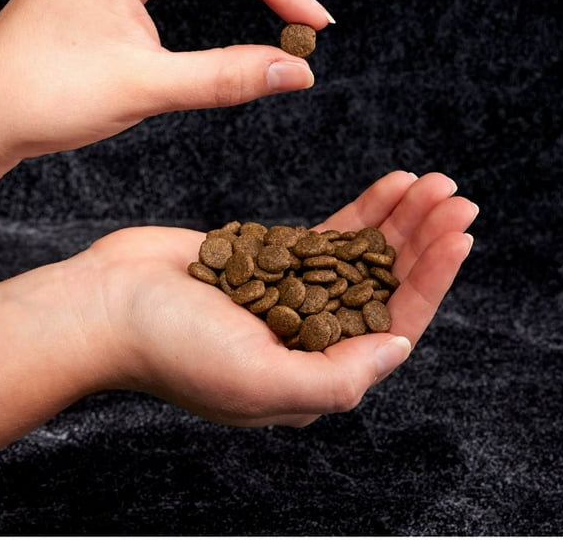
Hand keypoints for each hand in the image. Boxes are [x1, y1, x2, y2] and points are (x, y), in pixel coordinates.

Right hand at [65, 171, 477, 426]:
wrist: (105, 304)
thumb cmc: (169, 348)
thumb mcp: (256, 380)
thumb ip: (334, 377)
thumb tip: (398, 347)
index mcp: (311, 376)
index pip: (390, 327)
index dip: (429, 282)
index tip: (457, 236)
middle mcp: (308, 337)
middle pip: (383, 285)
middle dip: (422, 241)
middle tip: (455, 196)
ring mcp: (288, 293)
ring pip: (361, 253)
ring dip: (400, 218)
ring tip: (433, 181)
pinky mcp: (267, 258)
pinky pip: (327, 233)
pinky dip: (362, 208)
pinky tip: (390, 183)